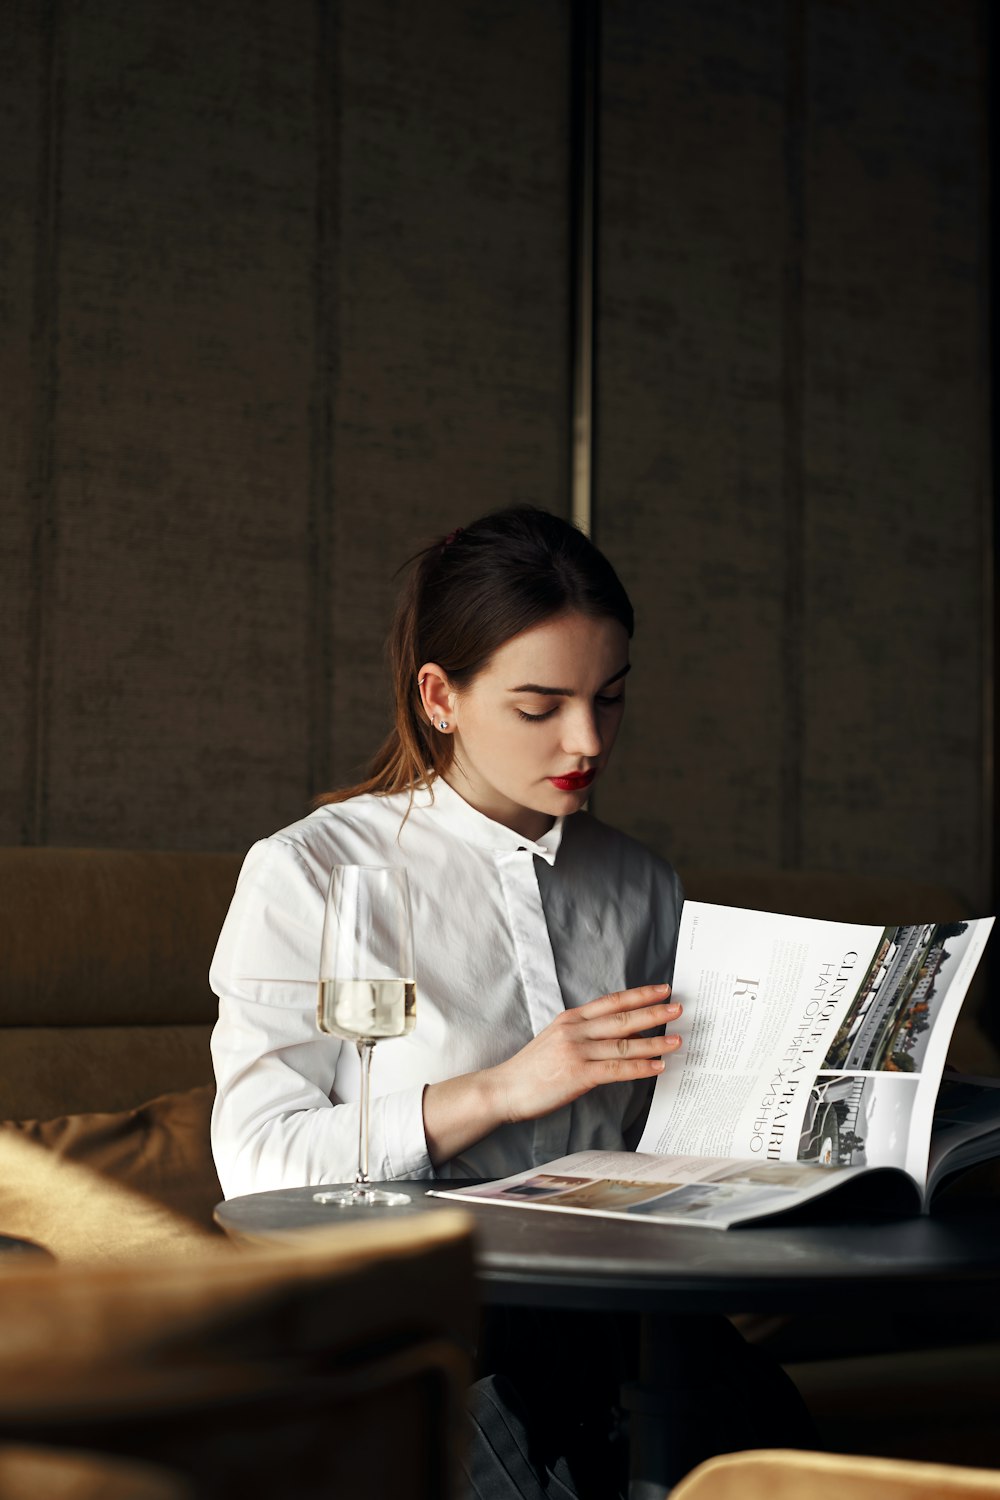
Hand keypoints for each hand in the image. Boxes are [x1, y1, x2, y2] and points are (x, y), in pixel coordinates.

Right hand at [489, 983, 681, 1126]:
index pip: (611, 1001)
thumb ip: (584, 1032)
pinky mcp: (578, 1075)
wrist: (504, 1088)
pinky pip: (616, 1069)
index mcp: (571, 1018)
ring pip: (624, 1043)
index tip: (661, 989)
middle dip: (653, 1012)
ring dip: (654, 1042)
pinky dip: (640, 1067)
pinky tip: (657, 1067)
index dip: (639, 994)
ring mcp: (576, 1051)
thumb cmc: (531, 1068)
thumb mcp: (556, 1038)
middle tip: (678, 1008)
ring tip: (677, 1040)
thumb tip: (620, 1030)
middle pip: (622, 1018)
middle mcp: (575, 1030)